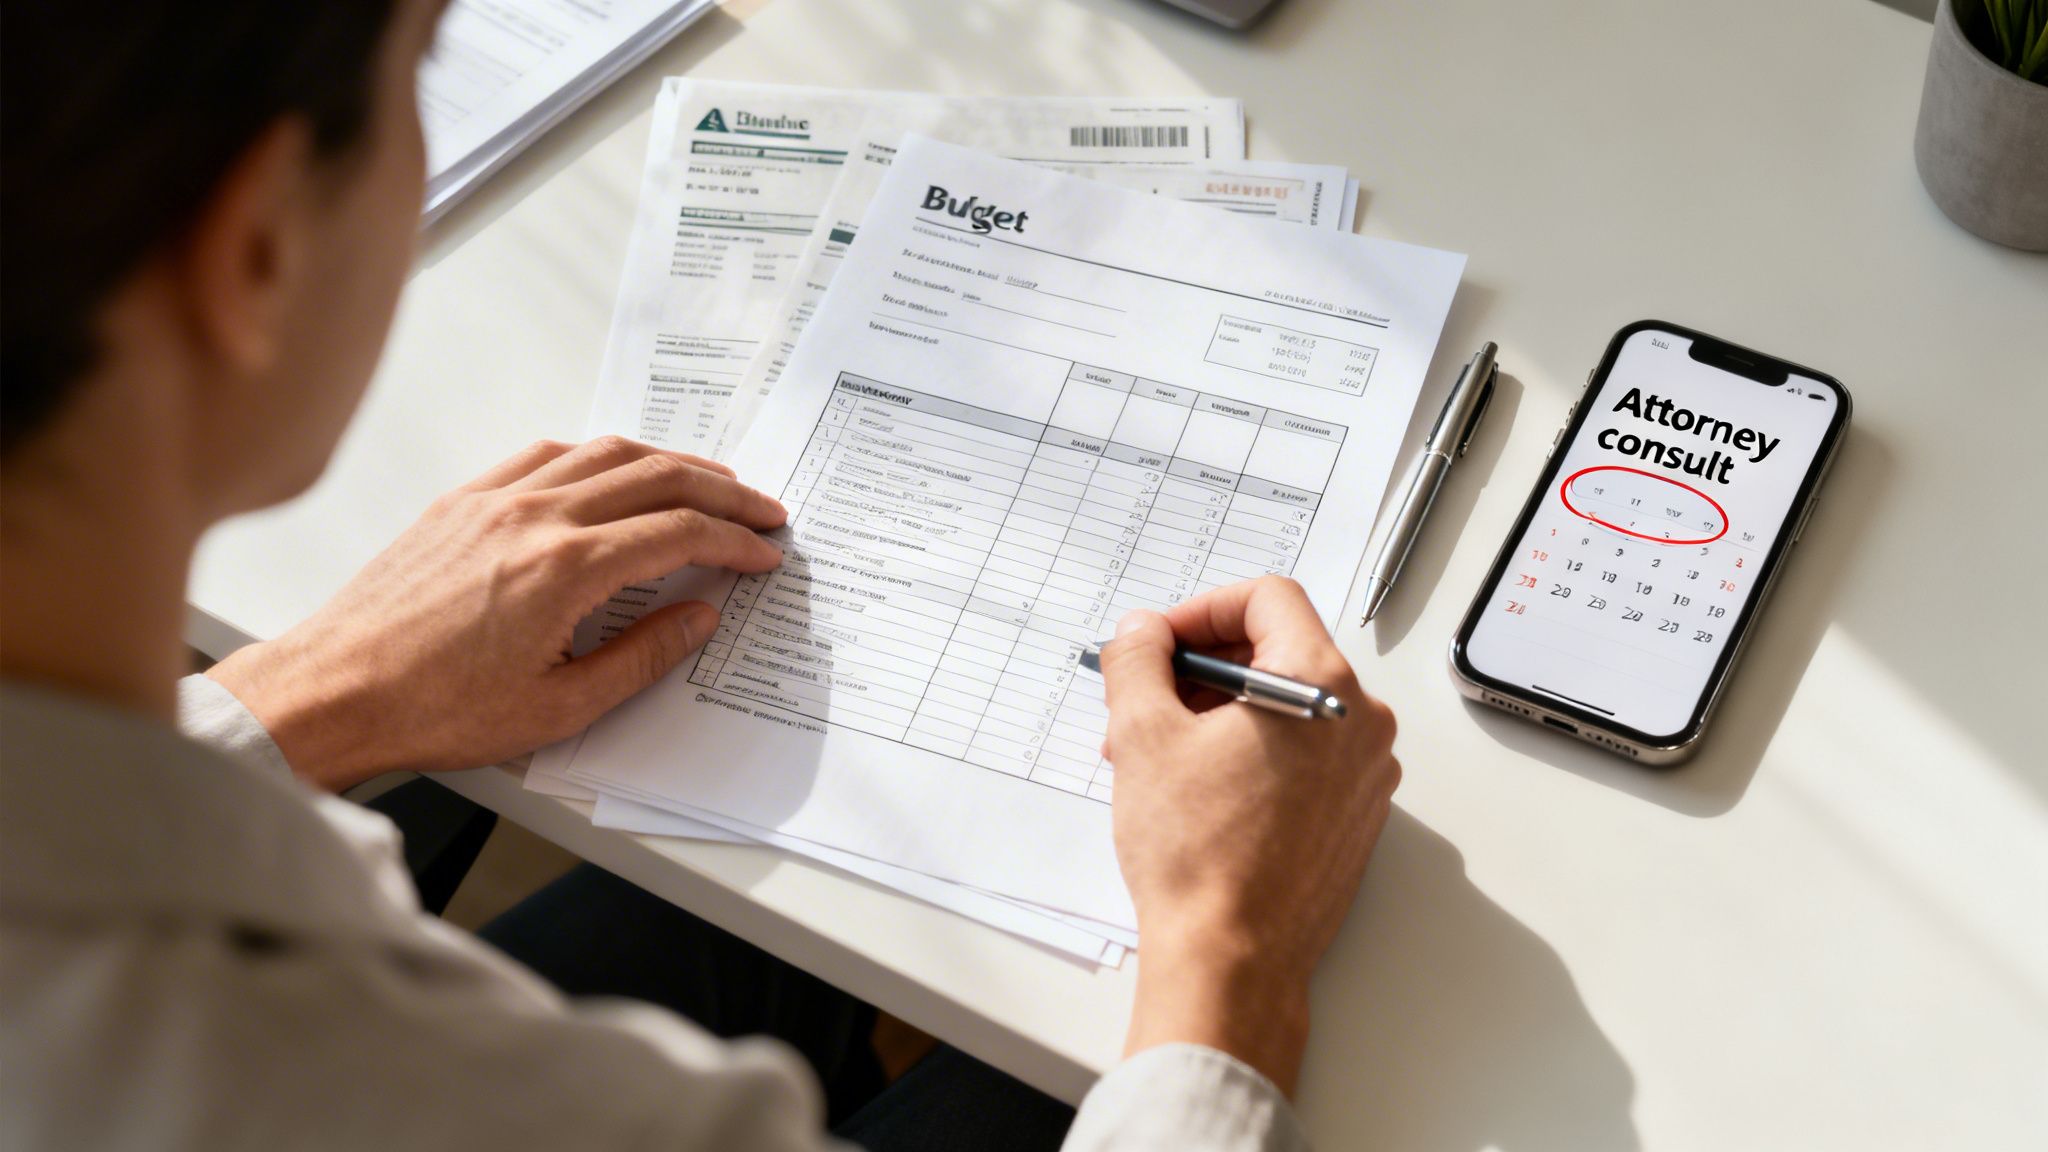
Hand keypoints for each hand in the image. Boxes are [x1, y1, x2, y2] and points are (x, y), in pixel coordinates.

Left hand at [206, 437, 785, 791]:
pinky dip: (595, 455)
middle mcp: (534, 516)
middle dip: (722, 490)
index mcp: (566, 568)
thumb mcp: (559, 708)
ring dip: (666, 460)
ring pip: (603, 452)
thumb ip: (642, 658)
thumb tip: (698, 618)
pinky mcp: (460, 501)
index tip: (764, 555)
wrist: (333, 691)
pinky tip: (612, 470)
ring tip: (705, 481)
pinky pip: (543, 454)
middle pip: (655, 476)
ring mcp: (493, 500)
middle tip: (761, 509)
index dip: (735, 541)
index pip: (679, 532)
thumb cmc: (432, 708)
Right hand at [1097, 576, 1399, 1095]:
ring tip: (1156, 756)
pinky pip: (1302, 757)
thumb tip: (1142, 633)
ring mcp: (1365, 774)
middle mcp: (1360, 722)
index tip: (1159, 644)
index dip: (1201, 610)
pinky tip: (1194, 790)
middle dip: (1201, 669)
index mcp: (1323, 683)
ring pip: (1287, 707)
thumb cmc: (1199, 856)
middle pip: (1278, 652)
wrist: (1231, 958)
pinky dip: (1249, 754)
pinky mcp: (1354, 818)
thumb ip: (1139, 660)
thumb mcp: (1143, 734)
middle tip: (1145, 700)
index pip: (1268, 598)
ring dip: (1218, 715)